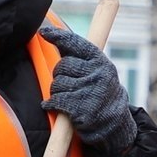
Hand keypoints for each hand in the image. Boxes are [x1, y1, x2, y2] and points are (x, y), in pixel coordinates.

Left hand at [41, 24, 139, 151]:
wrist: (113, 124)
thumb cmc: (100, 93)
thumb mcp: (98, 72)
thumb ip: (80, 58)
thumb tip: (53, 37)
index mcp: (100, 61)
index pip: (75, 43)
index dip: (58, 36)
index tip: (43, 32)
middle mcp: (96, 74)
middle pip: (62, 66)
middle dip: (59, 75)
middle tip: (68, 84)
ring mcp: (89, 91)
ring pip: (56, 84)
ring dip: (56, 92)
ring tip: (68, 97)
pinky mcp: (80, 108)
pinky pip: (55, 100)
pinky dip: (50, 104)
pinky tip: (54, 106)